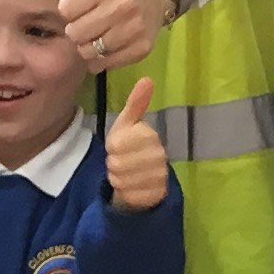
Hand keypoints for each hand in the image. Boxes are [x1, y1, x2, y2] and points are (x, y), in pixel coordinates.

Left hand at [102, 77, 168, 213]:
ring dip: (118, 179)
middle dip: (114, 165)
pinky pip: (129, 195)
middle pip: (117, 163)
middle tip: (122, 163)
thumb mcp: (127, 125)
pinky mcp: (158, 195)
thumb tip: (147, 79)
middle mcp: (159, 154)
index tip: (118, 147)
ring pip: (121, 180)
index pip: (116, 143)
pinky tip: (132, 188)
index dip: (112, 147)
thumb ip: (135, 104)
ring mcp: (161, 176)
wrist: (143, 179)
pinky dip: (126, 193)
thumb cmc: (130, 148)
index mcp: (150, 135)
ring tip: (126, 175)